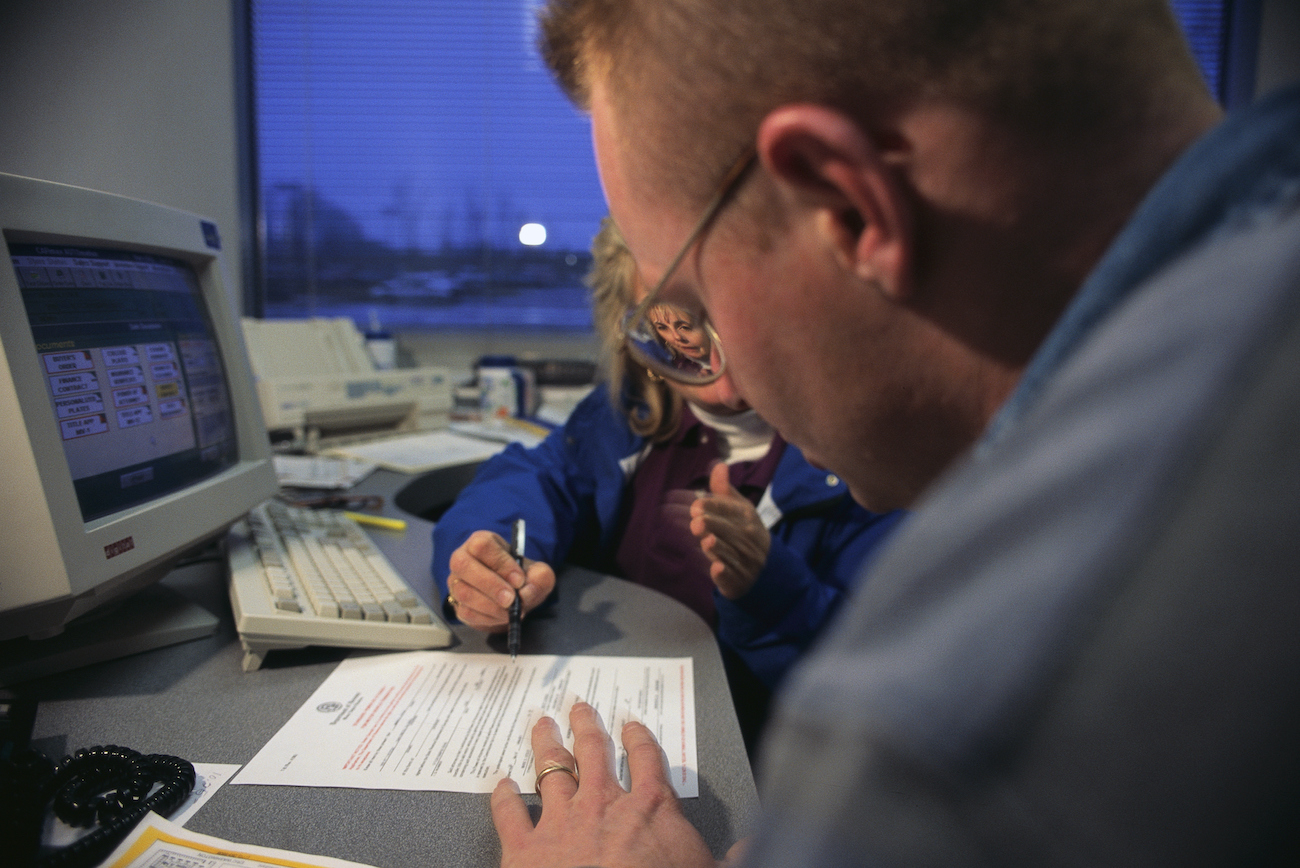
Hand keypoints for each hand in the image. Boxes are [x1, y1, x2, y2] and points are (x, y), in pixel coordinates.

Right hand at [446, 529, 555, 631]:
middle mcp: (463, 558)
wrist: (513, 598)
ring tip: (510, 610)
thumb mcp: (539, 573)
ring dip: (491, 605)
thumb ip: (540, 577)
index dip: (500, 563)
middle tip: (511, 599)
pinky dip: (487, 618)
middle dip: (491, 585)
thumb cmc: (522, 578)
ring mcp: (456, 582)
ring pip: (463, 592)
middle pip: (463, 565)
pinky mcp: (457, 604)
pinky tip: (501, 616)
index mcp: (482, 542)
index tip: (519, 580)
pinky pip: (466, 612)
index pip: (482, 545)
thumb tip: (526, 591)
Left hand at [492, 702, 717, 867]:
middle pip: (592, 751)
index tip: (632, 725)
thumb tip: (751, 849)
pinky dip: (502, 796)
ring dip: (544, 743)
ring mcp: (560, 822)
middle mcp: (603, 803)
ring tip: (540, 725)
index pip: (646, 759)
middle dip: (585, 726)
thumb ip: (733, 859)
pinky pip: (509, 813)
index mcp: (650, 808)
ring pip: (549, 768)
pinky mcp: (524, 847)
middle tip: (578, 707)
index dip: (639, 737)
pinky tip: (499, 784)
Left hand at [690, 462, 770, 598]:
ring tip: (706, 541)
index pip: (730, 510)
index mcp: (747, 518)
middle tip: (695, 523)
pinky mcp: (737, 581)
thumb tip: (717, 464)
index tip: (695, 505)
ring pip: (730, 553)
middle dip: (713, 526)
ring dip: (718, 548)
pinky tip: (716, 569)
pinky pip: (732, 577)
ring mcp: (744, 560)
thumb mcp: (739, 509)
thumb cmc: (746, 532)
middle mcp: (747, 538)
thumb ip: (724, 490)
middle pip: (729, 531)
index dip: (713, 507)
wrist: (767, 567)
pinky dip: (725, 574)